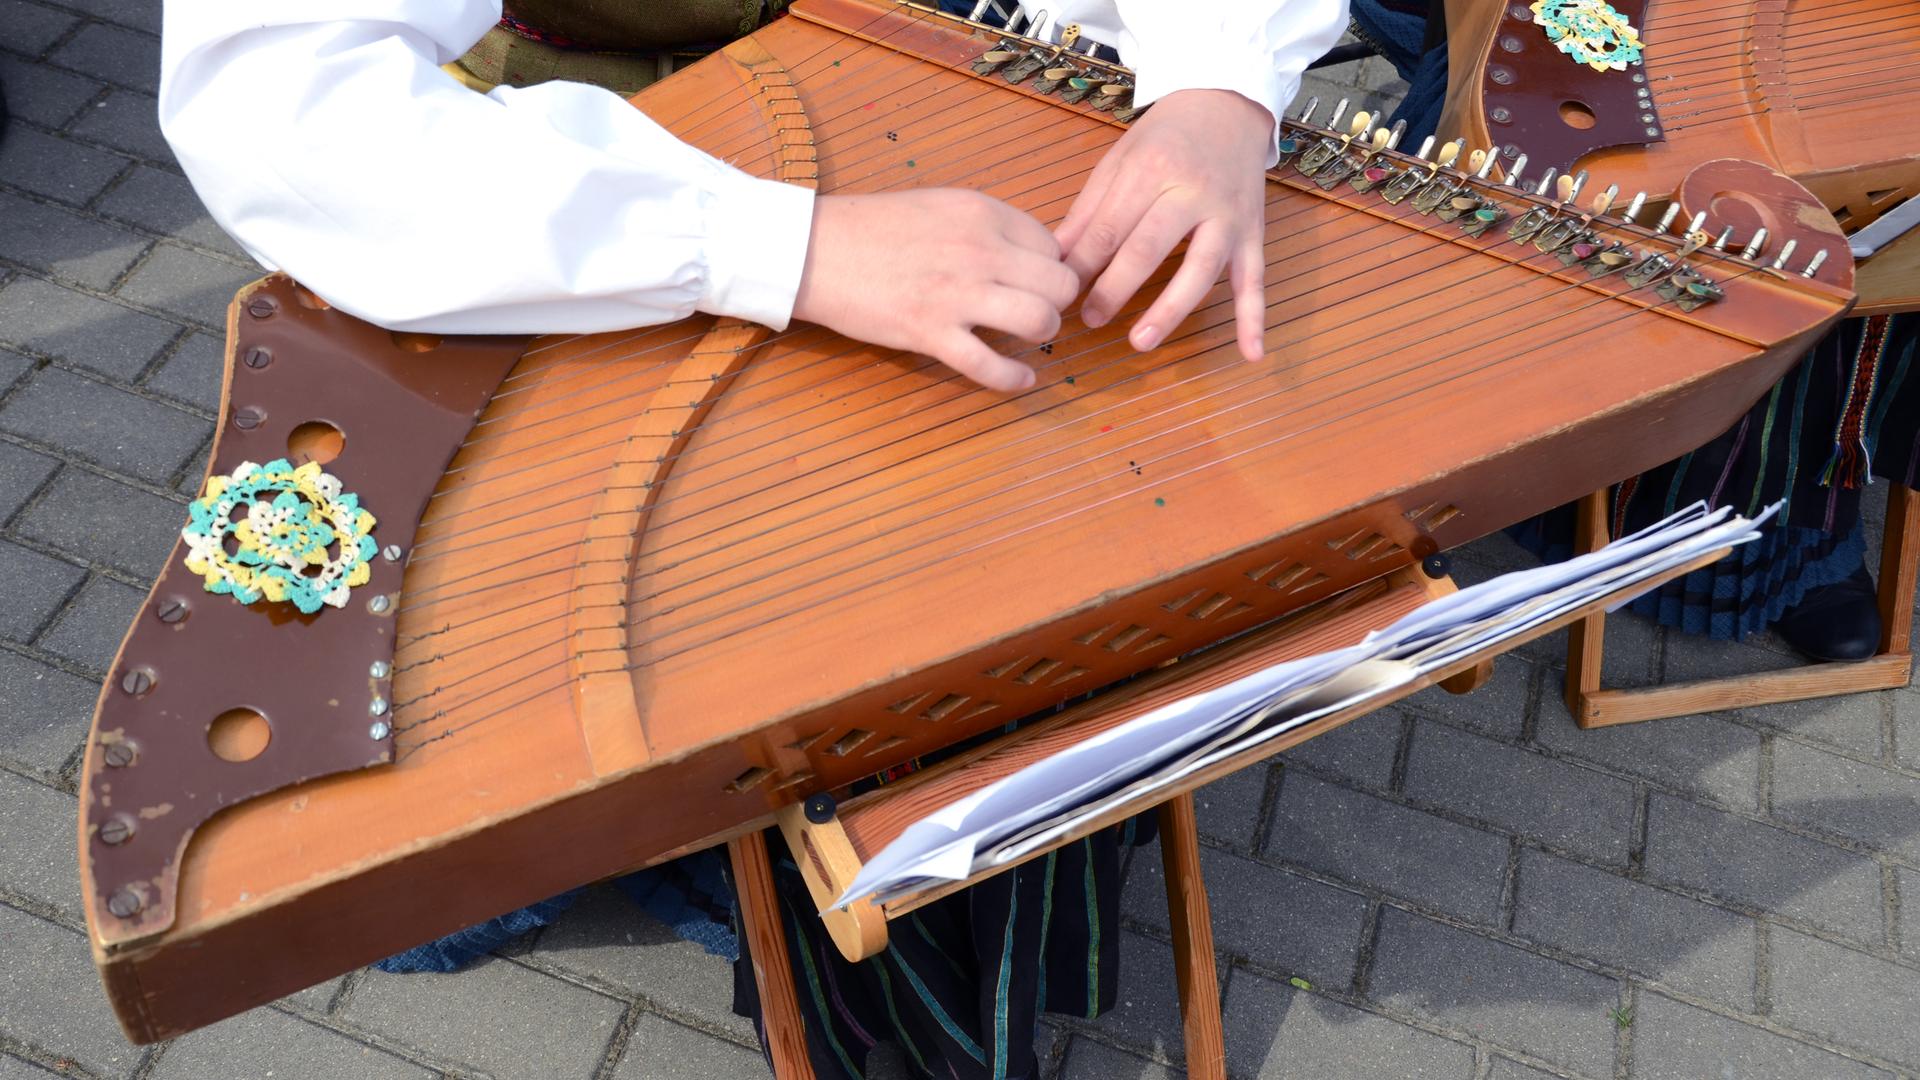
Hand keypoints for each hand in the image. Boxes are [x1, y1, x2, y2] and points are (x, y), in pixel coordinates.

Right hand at [791, 189, 1081, 390]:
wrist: (816, 250)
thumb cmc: (875, 228)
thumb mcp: (941, 205)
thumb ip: (987, 226)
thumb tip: (1030, 253)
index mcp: (982, 213)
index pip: (1050, 245)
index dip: (1048, 266)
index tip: (1033, 280)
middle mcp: (979, 251)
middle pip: (1058, 284)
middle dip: (1055, 301)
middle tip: (1037, 309)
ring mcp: (956, 295)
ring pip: (1038, 322)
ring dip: (1041, 334)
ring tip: (1027, 337)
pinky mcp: (930, 333)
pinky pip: (990, 367)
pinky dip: (1014, 380)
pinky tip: (1022, 381)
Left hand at [1055, 88, 1274, 361]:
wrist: (1227, 102)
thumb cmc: (1165, 136)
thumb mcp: (1120, 160)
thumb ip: (1089, 210)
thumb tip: (1054, 258)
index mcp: (1152, 169)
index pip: (1110, 226)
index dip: (1082, 263)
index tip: (1059, 291)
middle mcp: (1193, 192)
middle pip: (1149, 249)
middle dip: (1114, 288)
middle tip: (1088, 320)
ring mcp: (1227, 216)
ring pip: (1200, 270)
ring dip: (1170, 310)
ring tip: (1140, 341)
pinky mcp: (1252, 233)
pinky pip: (1254, 280)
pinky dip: (1254, 318)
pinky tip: (1250, 353)